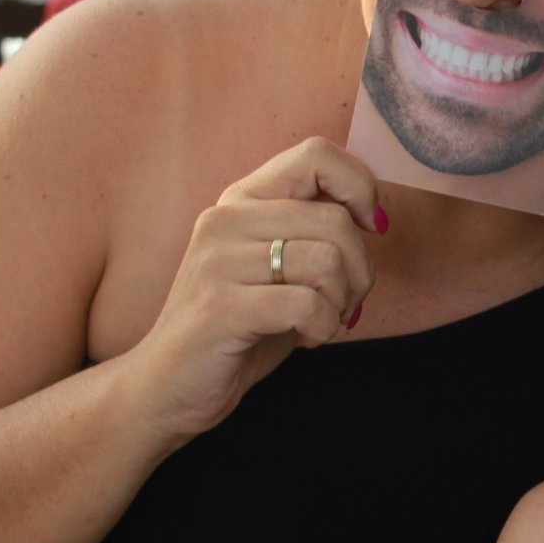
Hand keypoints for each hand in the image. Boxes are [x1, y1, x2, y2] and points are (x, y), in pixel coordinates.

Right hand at [124, 137, 383, 443]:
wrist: (169, 387)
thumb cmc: (241, 326)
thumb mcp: (281, 266)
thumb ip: (316, 231)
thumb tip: (374, 213)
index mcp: (243, 199)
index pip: (317, 154)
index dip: (360, 187)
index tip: (368, 228)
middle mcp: (225, 219)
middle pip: (336, 220)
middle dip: (360, 270)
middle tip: (342, 303)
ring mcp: (217, 261)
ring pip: (327, 260)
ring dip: (342, 302)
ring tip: (320, 320)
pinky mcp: (219, 307)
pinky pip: (308, 304)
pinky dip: (323, 328)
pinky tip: (306, 338)